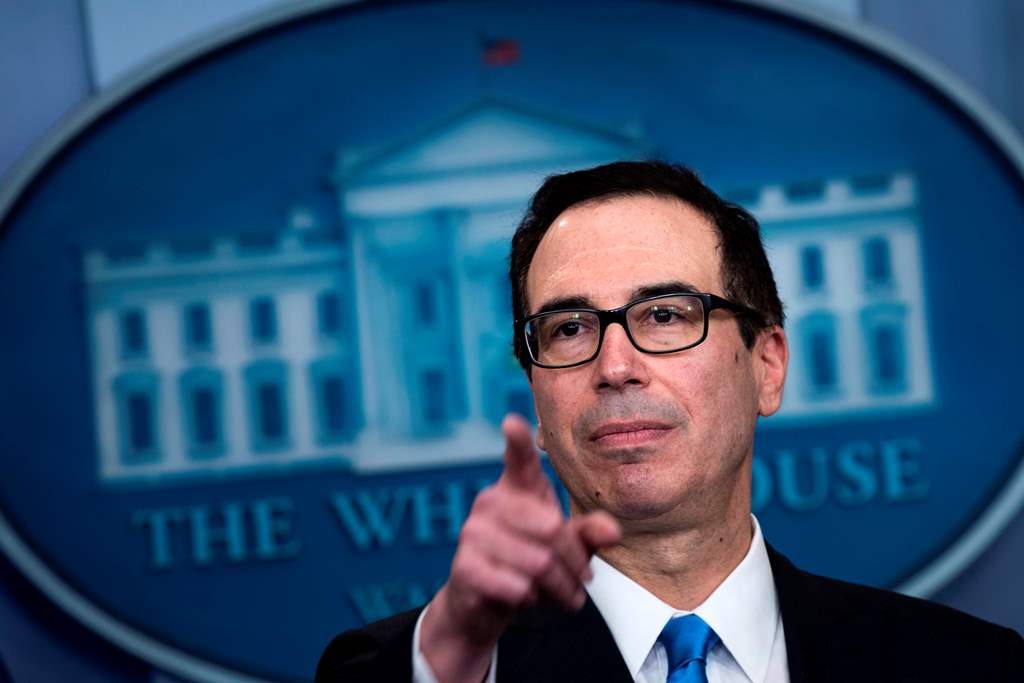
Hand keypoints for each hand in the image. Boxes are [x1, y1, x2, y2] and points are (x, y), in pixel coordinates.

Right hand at [420, 414, 620, 682]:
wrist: (484, 605)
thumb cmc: (529, 565)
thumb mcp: (568, 548)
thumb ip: (589, 534)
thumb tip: (613, 531)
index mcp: (517, 488)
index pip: (518, 459)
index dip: (517, 441)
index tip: (512, 422)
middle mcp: (491, 502)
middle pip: (551, 529)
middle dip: (575, 563)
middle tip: (582, 581)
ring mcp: (473, 532)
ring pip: (537, 562)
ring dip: (558, 588)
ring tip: (563, 595)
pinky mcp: (464, 565)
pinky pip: (516, 585)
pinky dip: (531, 599)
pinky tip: (527, 598)